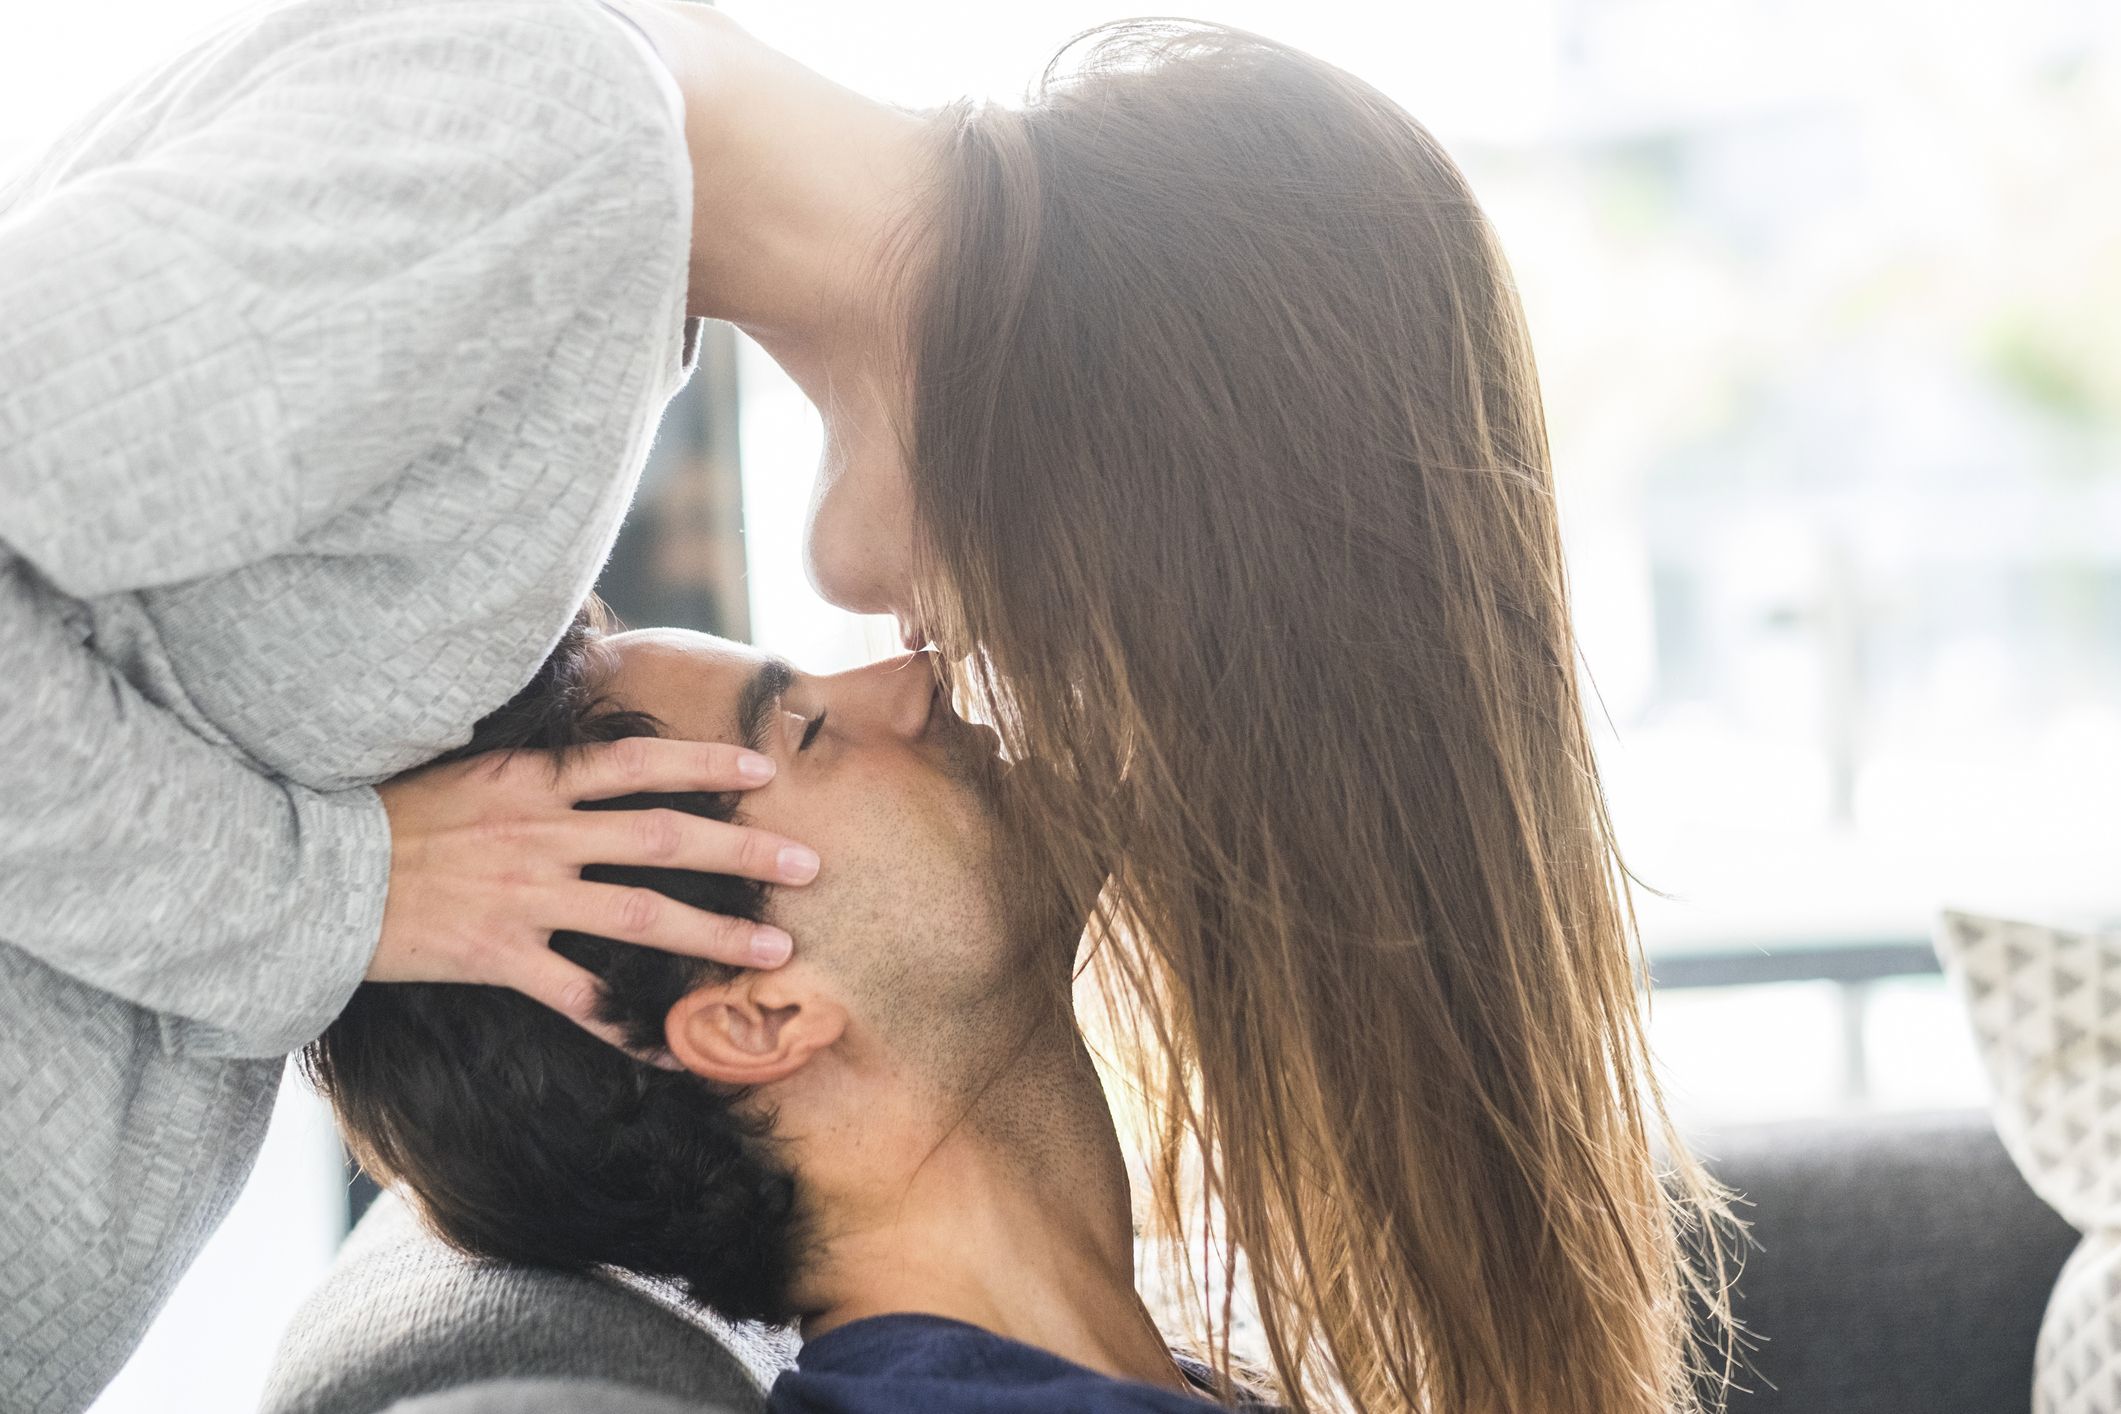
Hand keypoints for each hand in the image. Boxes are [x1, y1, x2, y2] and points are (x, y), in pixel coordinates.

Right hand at [370, 737, 819, 1048]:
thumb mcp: (462, 769)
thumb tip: (586, 756)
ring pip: (642, 916)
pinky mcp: (498, 955)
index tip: (764, 772)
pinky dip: (628, 1026)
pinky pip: (580, 998)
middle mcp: (542, 835)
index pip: (639, 762)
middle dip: (744, 851)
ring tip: (777, 952)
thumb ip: (530, 770)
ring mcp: (525, 897)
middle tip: (811, 864)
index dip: (706, 763)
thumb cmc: (383, 814)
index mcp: (534, 782)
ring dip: (715, 934)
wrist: (310, 872)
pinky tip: (672, 1050)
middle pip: (665, 838)